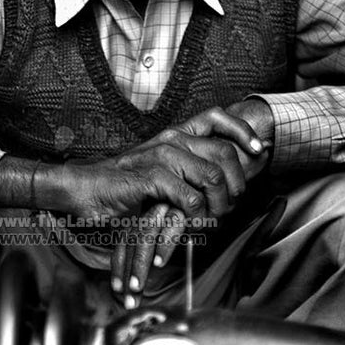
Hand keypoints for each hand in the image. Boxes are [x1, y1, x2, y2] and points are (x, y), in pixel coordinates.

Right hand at [67, 106, 268, 306]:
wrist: (84, 190)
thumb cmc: (123, 187)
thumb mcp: (162, 175)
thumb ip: (189, 172)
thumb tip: (224, 183)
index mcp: (176, 134)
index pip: (219, 118)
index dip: (244, 132)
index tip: (259, 152)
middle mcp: (172, 139)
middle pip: (225, 153)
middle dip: (236, 185)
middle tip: (229, 207)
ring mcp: (162, 155)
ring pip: (212, 177)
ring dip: (218, 206)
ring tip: (210, 221)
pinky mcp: (152, 176)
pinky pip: (191, 198)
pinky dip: (197, 218)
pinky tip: (190, 226)